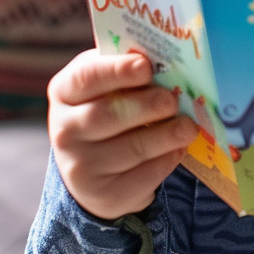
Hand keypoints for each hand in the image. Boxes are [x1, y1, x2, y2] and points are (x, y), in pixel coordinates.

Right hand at [47, 49, 198, 219]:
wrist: (95, 168)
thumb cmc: (110, 107)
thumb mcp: (108, 83)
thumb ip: (128, 69)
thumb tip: (166, 58)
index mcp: (64, 91)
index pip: (86, 78)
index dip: (117, 71)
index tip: (146, 67)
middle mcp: (65, 131)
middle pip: (107, 116)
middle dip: (146, 106)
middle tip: (172, 99)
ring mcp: (81, 168)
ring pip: (131, 149)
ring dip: (166, 135)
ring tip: (188, 126)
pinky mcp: (105, 196)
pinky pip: (143, 176)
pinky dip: (167, 159)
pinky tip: (179, 147)